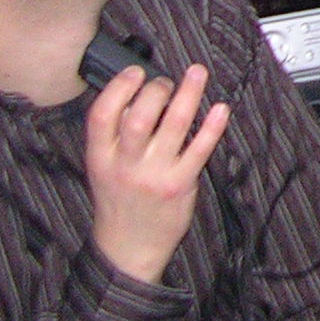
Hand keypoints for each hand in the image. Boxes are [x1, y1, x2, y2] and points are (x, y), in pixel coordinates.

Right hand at [86, 63, 229, 285]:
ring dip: (188, 94)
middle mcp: (125, 165)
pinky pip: (199, 149)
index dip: (120, 87)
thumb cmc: (119, 200)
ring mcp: (154, 175)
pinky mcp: (179, 185)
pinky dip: (212, 126)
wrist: (128, 249)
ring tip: (197, 74)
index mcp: (100, 157)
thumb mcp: (102, 168)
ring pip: (173, 126)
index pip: (102, 115)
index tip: (136, 71)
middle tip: (167, 81)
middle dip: (156, 89)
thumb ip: (113, 135)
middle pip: (139, 116)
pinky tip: (220, 109)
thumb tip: (135, 92)